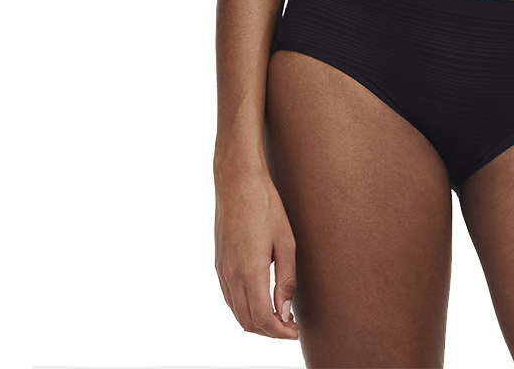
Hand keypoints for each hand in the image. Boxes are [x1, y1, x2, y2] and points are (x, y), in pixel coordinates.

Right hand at [214, 164, 299, 339]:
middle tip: (290, 326)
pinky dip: (245, 308)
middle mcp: (231, 275)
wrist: (237, 181)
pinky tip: (261, 299)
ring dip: (257, 321)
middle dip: (270, 331)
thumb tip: (286, 310)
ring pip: (236, 312)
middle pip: (248, 321)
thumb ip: (286, 279)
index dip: (279, 332)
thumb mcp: (286, 241)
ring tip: (279, 314)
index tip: (294, 332)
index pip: (262, 318)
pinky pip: (229, 297)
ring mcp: (222, 270)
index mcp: (250, 270)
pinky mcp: (218, 264)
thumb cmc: (265, 205)